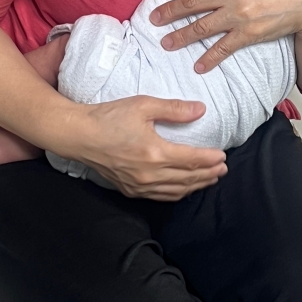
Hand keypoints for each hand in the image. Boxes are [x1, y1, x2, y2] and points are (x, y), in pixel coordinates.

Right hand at [66, 96, 227, 200]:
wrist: (78, 135)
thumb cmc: (108, 118)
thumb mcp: (143, 105)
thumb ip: (174, 109)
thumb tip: (200, 110)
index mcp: (155, 153)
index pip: (192, 160)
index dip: (211, 159)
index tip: (223, 156)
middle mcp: (149, 174)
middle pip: (188, 178)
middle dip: (209, 174)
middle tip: (223, 169)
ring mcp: (139, 185)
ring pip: (176, 191)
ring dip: (196, 186)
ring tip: (210, 179)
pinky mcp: (130, 190)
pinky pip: (160, 197)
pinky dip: (177, 194)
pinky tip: (184, 189)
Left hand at [151, 0, 301, 72]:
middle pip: (191, 2)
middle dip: (169, 11)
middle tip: (153, 20)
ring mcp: (239, 13)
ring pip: (201, 26)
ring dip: (181, 36)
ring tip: (166, 43)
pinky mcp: (249, 32)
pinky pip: (224, 47)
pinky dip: (210, 58)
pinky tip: (198, 66)